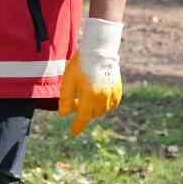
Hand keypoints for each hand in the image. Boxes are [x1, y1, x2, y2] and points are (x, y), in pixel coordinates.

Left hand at [58, 17, 123, 135]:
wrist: (99, 50)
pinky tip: (97, 96)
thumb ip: (66, 99)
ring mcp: (112, 94)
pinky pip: (111, 104)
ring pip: (102, 110)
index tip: (73, 133)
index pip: (83, 117)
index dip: (77, 126)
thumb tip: (64, 114)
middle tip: (75, 102)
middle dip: (83, 112)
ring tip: (85, 96)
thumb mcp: (69, 81)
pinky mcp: (118, 90)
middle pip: (92, 114)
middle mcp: (103, 97)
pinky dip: (104, 105)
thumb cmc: (80, 65)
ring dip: (93, 109)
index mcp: (90, 95)